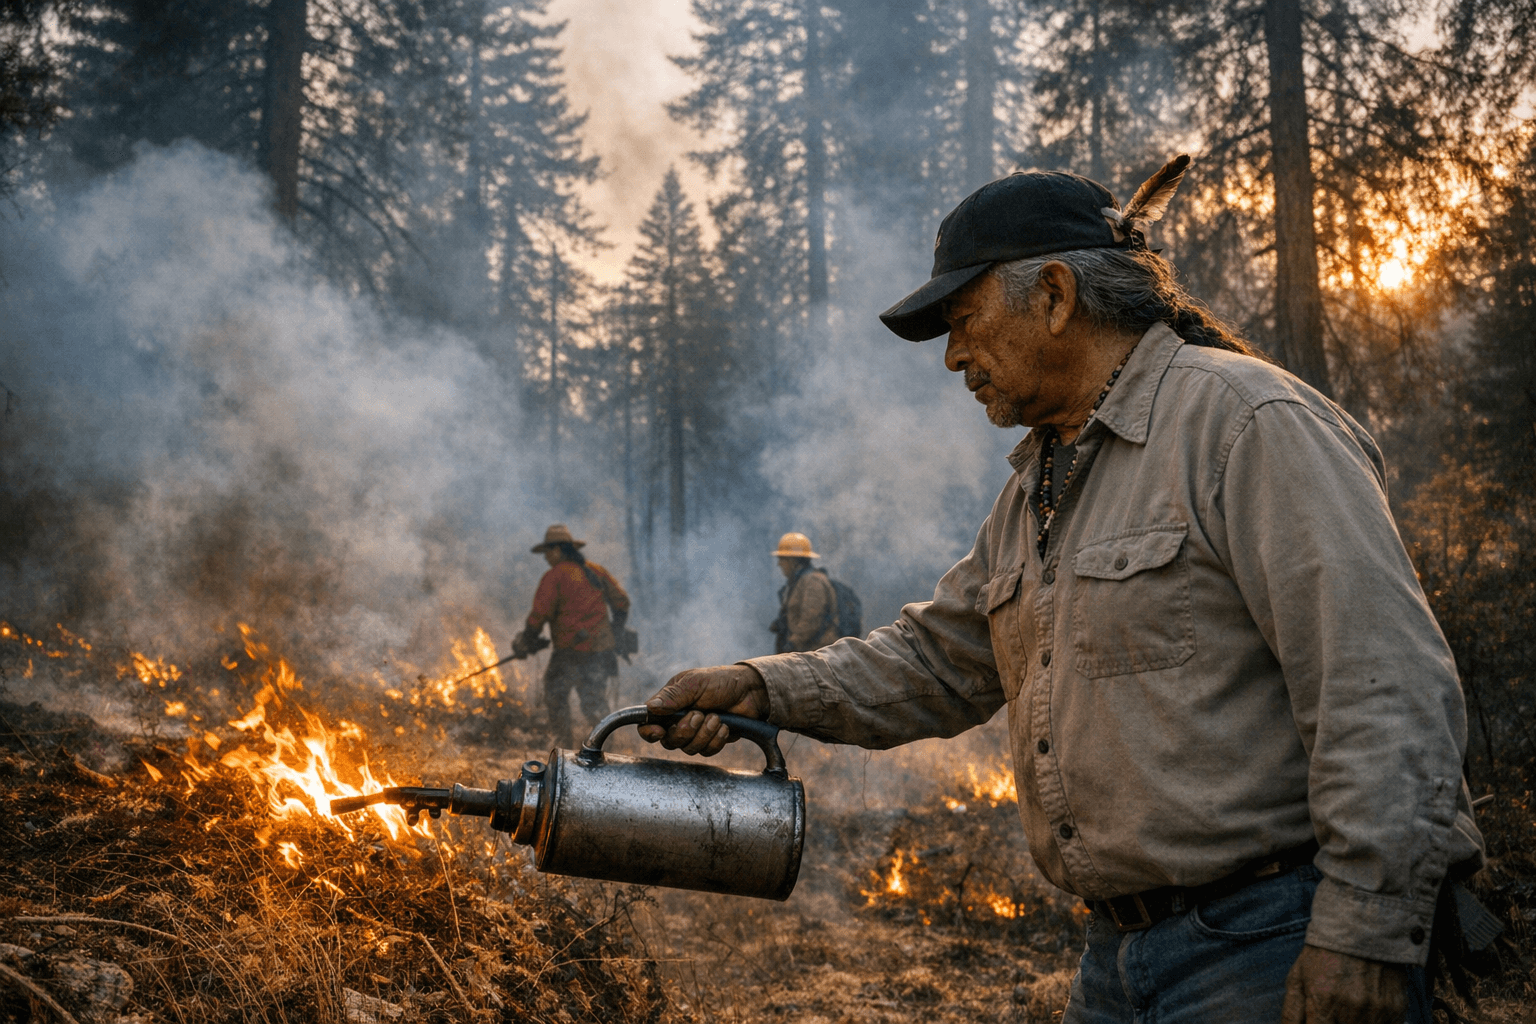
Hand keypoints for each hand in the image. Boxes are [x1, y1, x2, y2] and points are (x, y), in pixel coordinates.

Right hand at [637, 664, 769, 755]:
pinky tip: (725, 726)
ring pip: (688, 749)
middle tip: (700, 714)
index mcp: (669, 703)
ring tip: (717, 717)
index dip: (649, 732)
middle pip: (668, 741)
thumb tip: (650, 707)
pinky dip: (716, 740)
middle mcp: (678, 720)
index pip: (647, 723)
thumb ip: (673, 696)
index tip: (660, 731)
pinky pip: (707, 751)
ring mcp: (695, 732)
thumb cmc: (721, 681)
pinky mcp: (710, 741)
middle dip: (685, 731)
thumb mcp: (696, 683)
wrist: (750, 691)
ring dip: (704, 734)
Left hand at [1280, 945, 1408, 1023]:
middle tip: (1334, 1010)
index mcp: (1322, 1001)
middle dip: (1336, 1022)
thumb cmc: (1324, 954)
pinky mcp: (1396, 1009)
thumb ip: (1292, 1012)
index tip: (1320, 1021)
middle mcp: (1350, 1008)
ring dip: (1355, 1022)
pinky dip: (1375, 1021)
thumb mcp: (1298, 977)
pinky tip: (1367, 1007)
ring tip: (1350, 1005)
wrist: (1361, 928)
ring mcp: (1376, 1010)